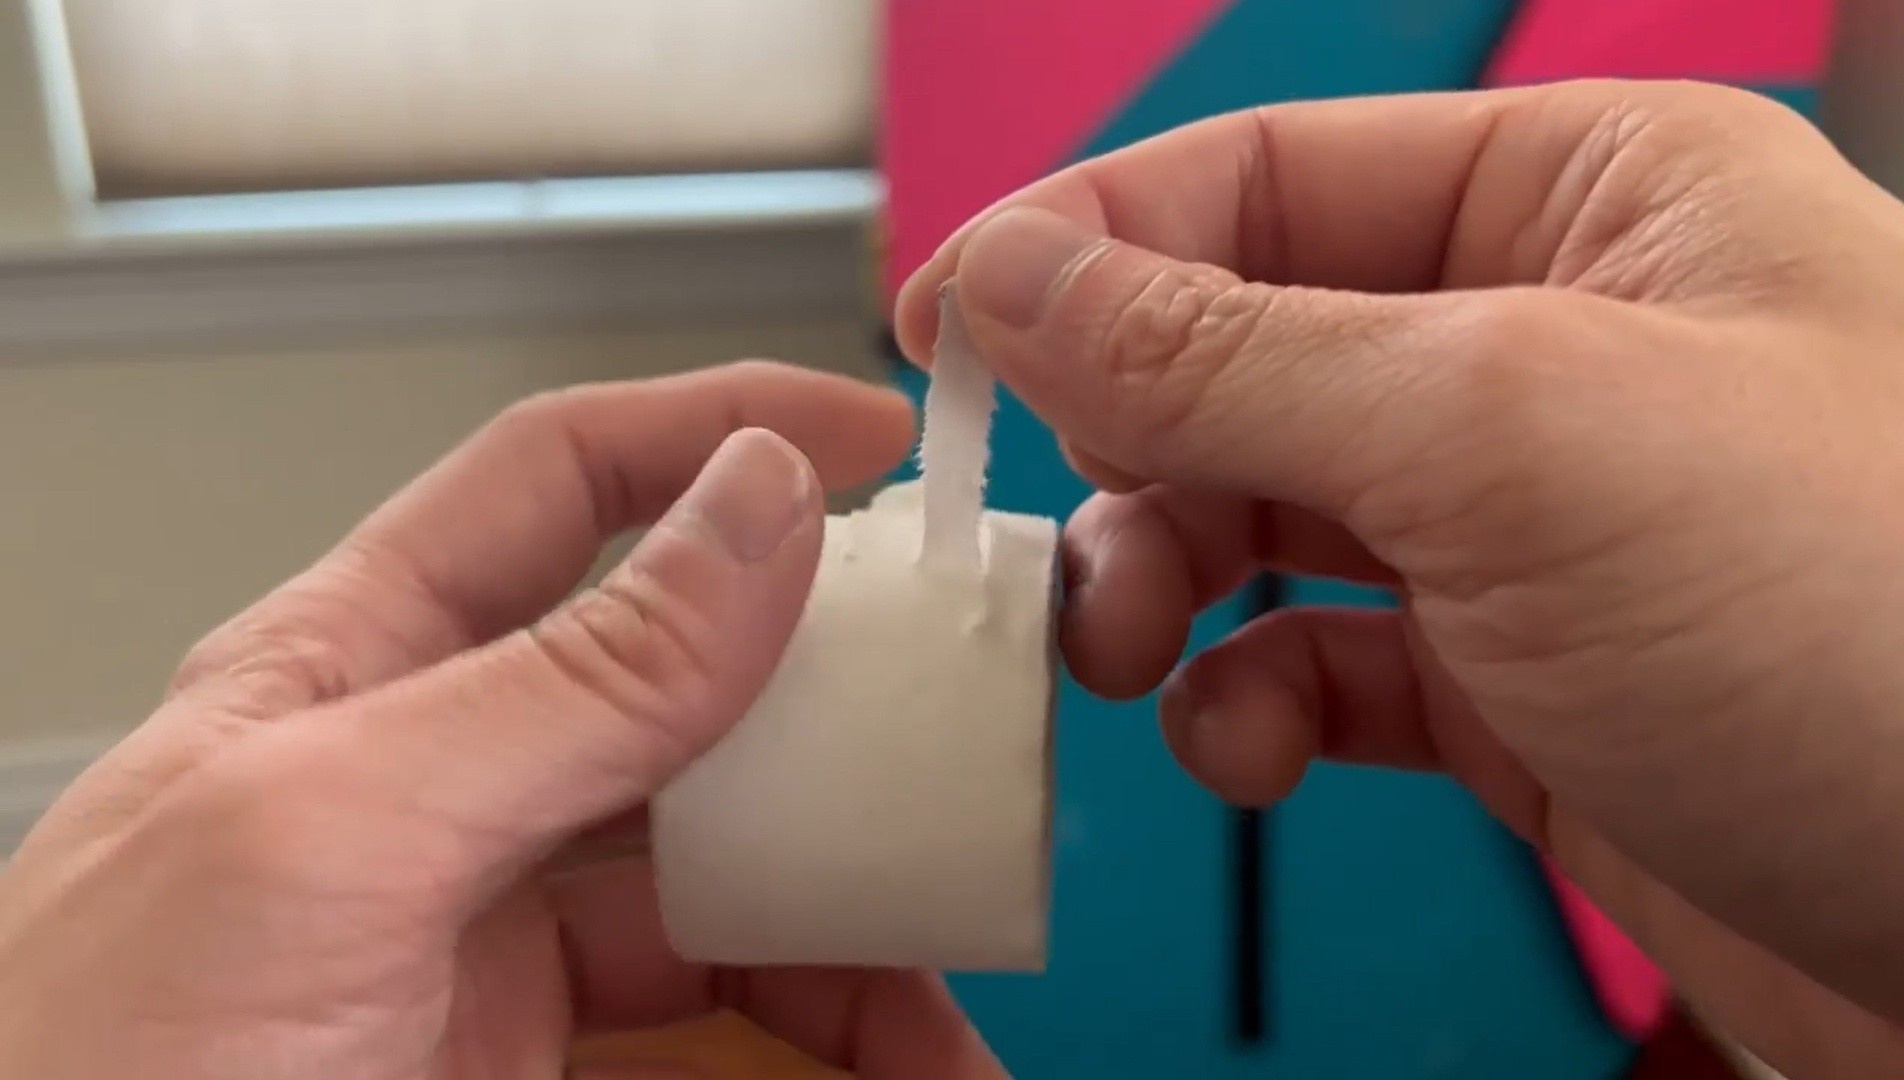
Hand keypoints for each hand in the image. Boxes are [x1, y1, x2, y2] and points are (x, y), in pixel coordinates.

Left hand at [0, 363, 1003, 1078]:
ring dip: (857, 938)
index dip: (718, 434)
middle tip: (965, 756)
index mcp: (355, 675)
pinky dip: (825, 1050)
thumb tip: (755, 508)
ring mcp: (487, 938)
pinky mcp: (529, 1067)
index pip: (558, 486)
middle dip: (838, 724)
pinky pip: (718, 1034)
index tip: (879, 445)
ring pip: (728, 884)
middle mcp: (436, 788)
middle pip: (688, 696)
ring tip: (947, 1018)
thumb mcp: (334, 844)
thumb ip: (562, 679)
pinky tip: (892, 1066)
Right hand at [898, 80, 1903, 1075]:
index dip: (1087, 245)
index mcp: (1588, 200)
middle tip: (1059, 538)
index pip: (1261, 176)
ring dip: (1168, 582)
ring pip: (1259, 513)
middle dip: (1127, 447)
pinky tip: (1246, 738)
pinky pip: (1315, 656)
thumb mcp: (1514, 435)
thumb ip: (1231, 350)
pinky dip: (1248, 698)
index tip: (948, 330)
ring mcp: (1530, 523)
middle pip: (1239, 351)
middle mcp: (1551, 347)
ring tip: (1137, 651)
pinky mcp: (1516, 682)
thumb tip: (1021, 279)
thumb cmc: (1890, 638)